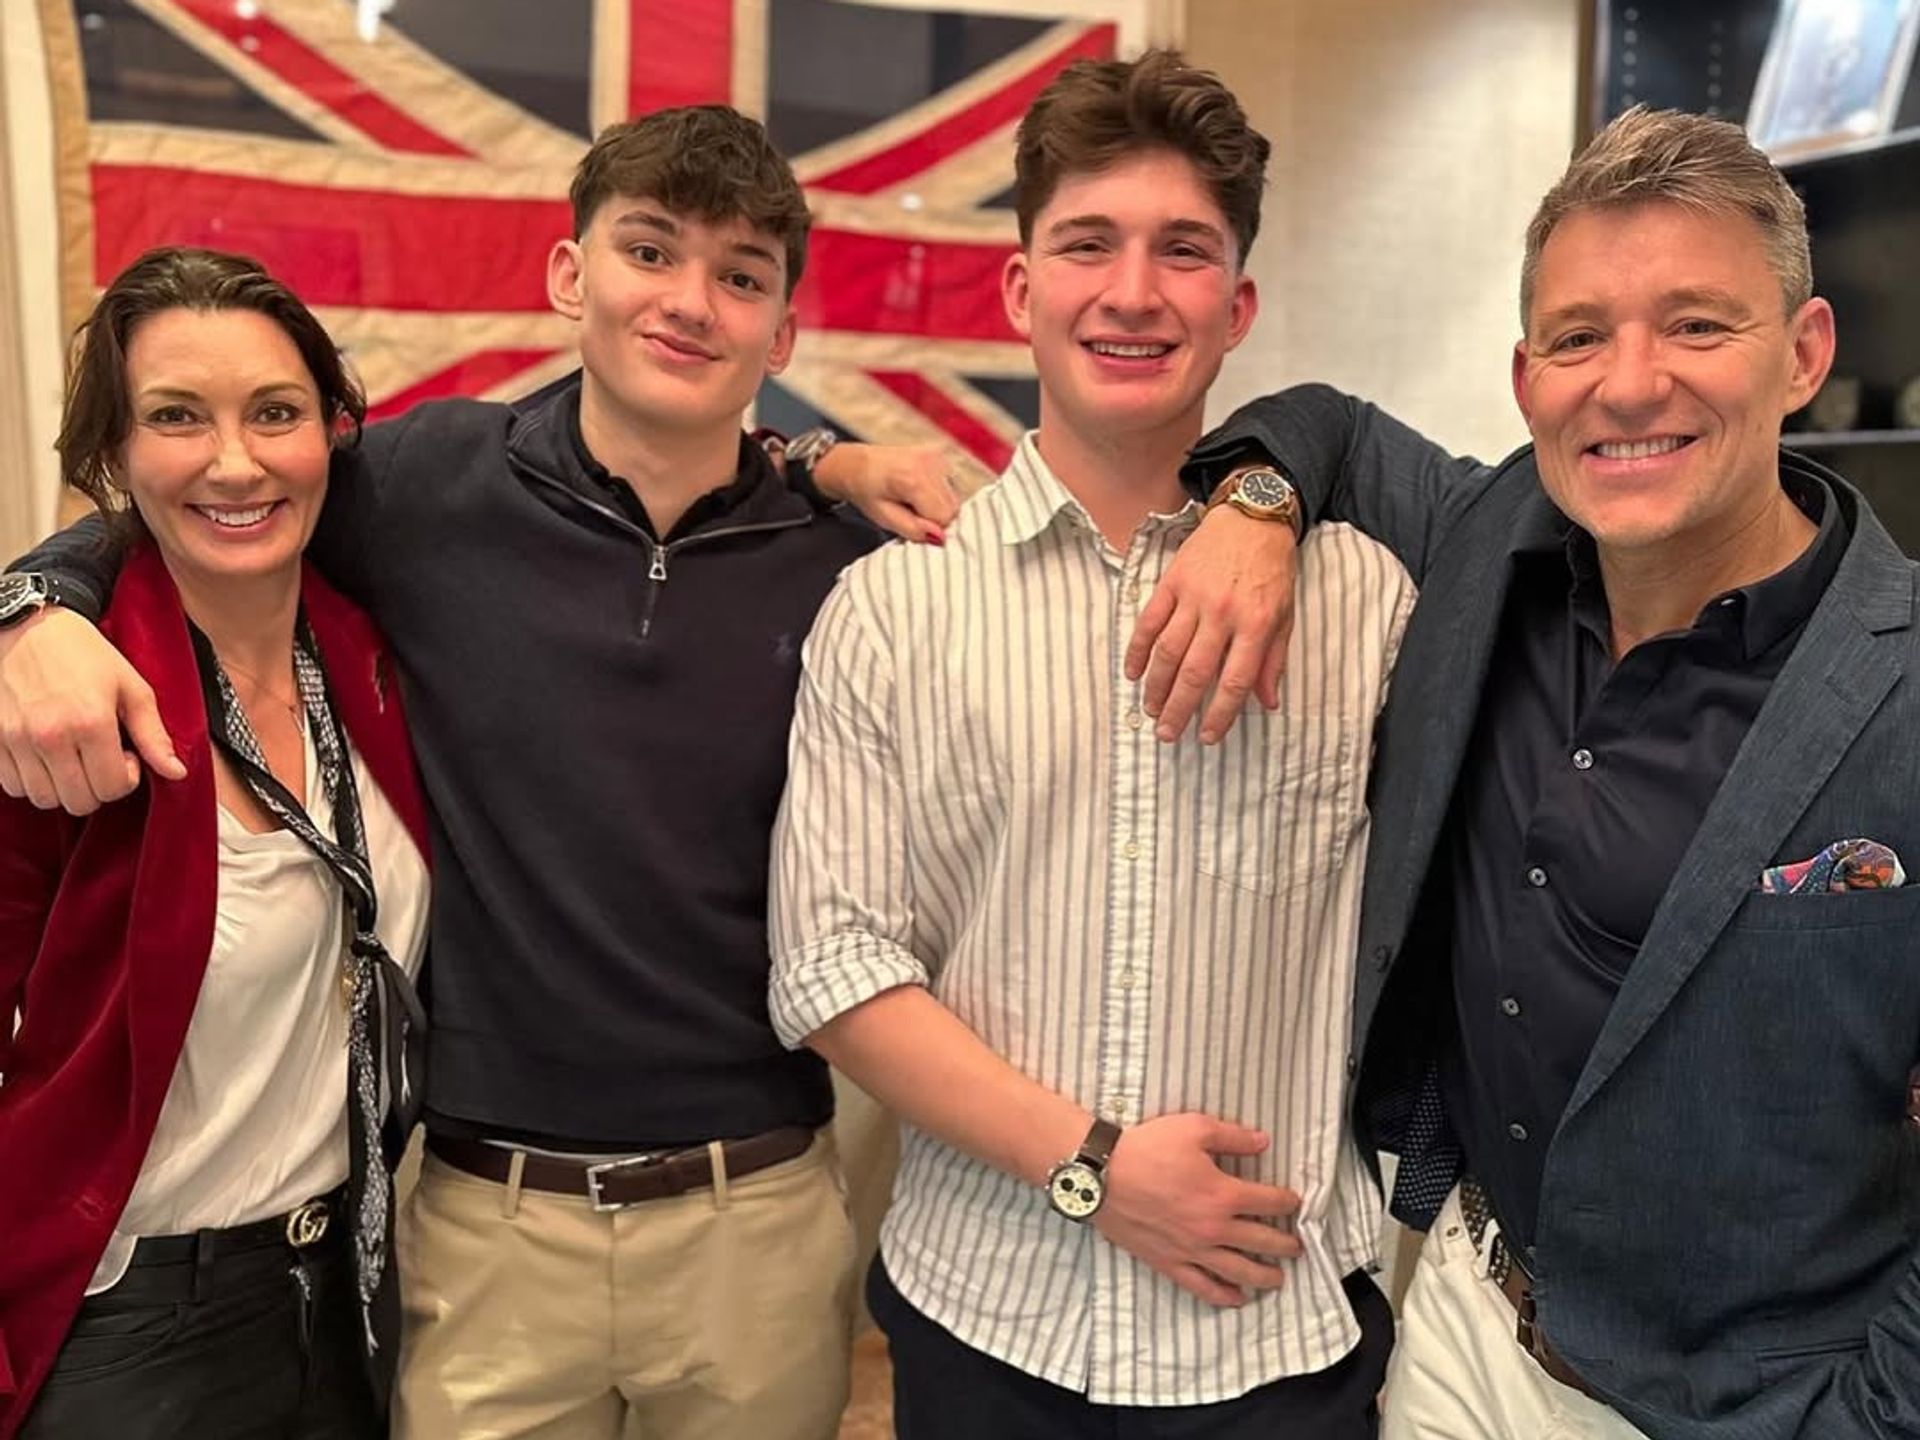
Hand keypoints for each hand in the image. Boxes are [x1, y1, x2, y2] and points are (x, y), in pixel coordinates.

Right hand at [0, 607, 183, 813]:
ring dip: (64, 788)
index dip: (127, 778)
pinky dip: (32, 781)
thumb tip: (176, 773)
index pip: (113, 788)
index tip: (125, 755)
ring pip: (44, 799)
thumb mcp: (131, 687)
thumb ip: (153, 735)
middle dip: (98, 788)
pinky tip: (46, 758)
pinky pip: (12, 786)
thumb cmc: (85, 654)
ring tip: (73, 758)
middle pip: (79, 802)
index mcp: (91, 722)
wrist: (28, 627)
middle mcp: (51, 736)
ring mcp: (17, 740)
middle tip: (100, 758)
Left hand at [811, 443, 960, 543]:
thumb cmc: (866, 490)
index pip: (943, 517)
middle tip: (909, 510)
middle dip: (934, 516)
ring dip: (937, 504)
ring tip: (912, 498)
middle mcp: (930, 463)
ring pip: (955, 497)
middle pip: (953, 507)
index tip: (910, 520)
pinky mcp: (940, 454)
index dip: (928, 526)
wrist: (856, 464)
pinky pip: (951, 484)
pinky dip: (938, 492)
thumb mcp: (883, 517)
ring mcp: (937, 456)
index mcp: (913, 479)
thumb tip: (940, 537)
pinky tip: (918, 488)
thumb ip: (913, 529)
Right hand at [1092, 1112, 1303, 1307]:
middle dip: (1286, 1244)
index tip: (1295, 1202)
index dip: (1288, 1202)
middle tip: (1297, 1247)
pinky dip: (1224, 1296)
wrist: (1100, 1176)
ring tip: (1278, 1278)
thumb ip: (1233, 1136)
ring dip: (1265, 1276)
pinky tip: (1237, 1298)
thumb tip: (1264, 1143)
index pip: (1270, 1202)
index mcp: (1223, 1194)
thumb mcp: (1193, 1128)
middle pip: (1263, 1241)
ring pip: (1239, 1271)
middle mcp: (1214, 1228)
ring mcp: (1192, 1250)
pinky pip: (1203, 1287)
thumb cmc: (1146, 1148)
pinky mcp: (1169, 1262)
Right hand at [1125, 507, 1296, 744]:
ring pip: (1168, 652)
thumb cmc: (1272, 569)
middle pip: (1195, 672)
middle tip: (1167, 734)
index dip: (1220, 714)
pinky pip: (1149, 622)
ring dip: (1156, 686)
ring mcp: (1193, 597)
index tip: (1207, 736)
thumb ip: (1274, 660)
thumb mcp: (1285, 615)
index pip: (1235, 680)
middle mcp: (1222, 613)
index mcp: (1255, 624)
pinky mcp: (1172, 582)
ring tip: (1150, 710)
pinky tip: (1132, 673)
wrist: (1252, 517)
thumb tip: (1268, 702)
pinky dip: (1137, 650)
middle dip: (1179, 709)